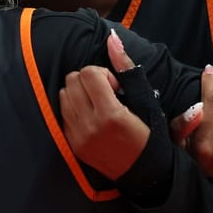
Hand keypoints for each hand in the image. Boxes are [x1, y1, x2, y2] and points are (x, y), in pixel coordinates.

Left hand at [58, 30, 157, 179]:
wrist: (144, 173)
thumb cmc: (150, 134)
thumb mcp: (145, 100)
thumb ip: (126, 68)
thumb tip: (112, 39)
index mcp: (111, 114)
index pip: (88, 73)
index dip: (102, 73)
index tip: (116, 87)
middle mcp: (90, 126)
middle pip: (72, 80)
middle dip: (88, 80)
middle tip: (106, 93)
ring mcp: (78, 137)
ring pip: (64, 94)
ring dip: (79, 92)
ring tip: (97, 104)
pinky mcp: (71, 144)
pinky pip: (62, 113)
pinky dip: (74, 108)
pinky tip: (90, 115)